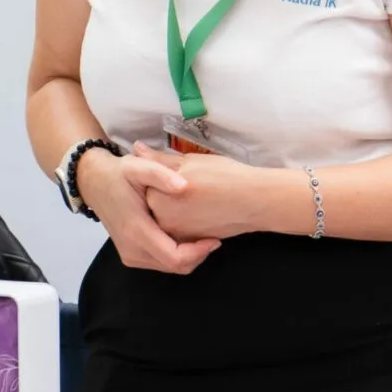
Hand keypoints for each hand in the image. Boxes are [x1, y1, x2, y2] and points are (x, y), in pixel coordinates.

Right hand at [75, 148, 221, 275]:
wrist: (95, 182)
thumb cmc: (119, 174)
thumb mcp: (138, 166)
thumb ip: (161, 174)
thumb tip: (184, 186)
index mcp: (136, 231)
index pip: (175, 257)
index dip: (199, 252)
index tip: (215, 238)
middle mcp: (132, 249)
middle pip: (175, 267)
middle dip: (198, 255)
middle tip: (213, 236)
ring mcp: (130, 255)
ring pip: (169, 267)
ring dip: (189, 256)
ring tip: (202, 235)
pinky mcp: (130, 255)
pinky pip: (160, 263)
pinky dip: (177, 255)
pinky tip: (185, 236)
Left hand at [135, 142, 293, 241]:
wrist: (254, 200)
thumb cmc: (224, 176)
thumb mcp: (189, 161)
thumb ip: (159, 159)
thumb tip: (137, 148)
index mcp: (156, 196)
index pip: (147, 183)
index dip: (166, 174)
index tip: (185, 171)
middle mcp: (162, 220)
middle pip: (156, 201)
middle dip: (169, 192)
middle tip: (195, 182)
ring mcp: (177, 234)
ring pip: (169, 216)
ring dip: (178, 205)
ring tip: (201, 194)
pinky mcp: (192, 242)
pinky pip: (182, 228)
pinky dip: (189, 218)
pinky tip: (204, 207)